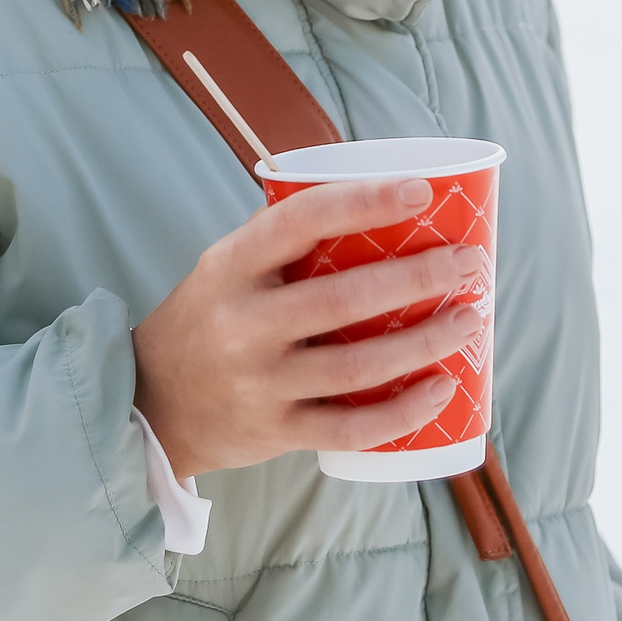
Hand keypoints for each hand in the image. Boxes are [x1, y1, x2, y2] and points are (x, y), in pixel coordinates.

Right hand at [131, 177, 482, 479]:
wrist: (151, 403)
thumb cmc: (210, 316)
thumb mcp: (225, 265)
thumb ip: (283, 234)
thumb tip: (374, 189)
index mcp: (232, 265)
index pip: (302, 220)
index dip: (365, 201)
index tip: (423, 192)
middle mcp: (242, 324)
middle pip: (344, 298)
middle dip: (419, 278)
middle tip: (470, 262)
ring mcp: (259, 383)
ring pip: (357, 366)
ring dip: (425, 342)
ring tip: (470, 319)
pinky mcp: (276, 431)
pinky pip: (350, 428)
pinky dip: (403, 412)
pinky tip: (443, 390)